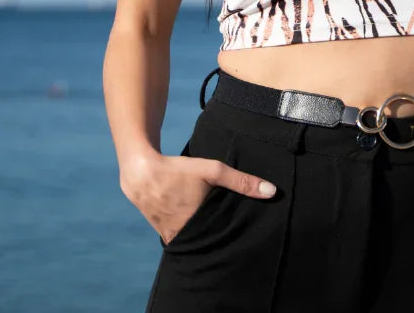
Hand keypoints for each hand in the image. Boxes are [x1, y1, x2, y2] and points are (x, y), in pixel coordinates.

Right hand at [121, 151, 277, 243]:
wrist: (140, 172)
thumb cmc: (178, 170)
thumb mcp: (212, 171)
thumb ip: (241, 181)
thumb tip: (272, 192)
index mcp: (196, 227)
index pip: (221, 242)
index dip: (232, 242)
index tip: (244, 242)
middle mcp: (182, 236)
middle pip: (207, 244)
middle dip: (219, 243)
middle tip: (235, 242)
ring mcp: (170, 235)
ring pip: (193, 242)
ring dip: (204, 240)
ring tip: (219, 239)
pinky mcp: (162, 231)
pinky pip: (180, 239)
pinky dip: (190, 236)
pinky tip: (199, 232)